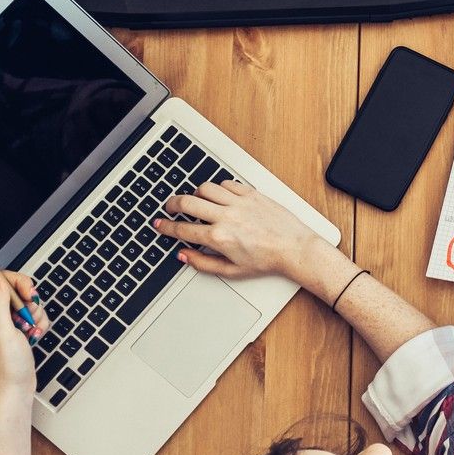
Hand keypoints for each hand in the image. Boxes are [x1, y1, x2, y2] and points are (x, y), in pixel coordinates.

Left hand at [0, 270, 47, 396]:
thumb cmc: (5, 367)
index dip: (18, 283)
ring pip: (28, 303)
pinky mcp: (18, 329)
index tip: (28, 295)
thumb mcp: (2, 331)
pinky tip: (34, 335)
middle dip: (29, 301)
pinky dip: (39, 323)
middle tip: (29, 316)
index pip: (0, 280)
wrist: (15, 390)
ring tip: (30, 331)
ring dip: (36, 315)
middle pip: (17, 289)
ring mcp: (7, 322)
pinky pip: (34, 315)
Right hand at [155, 181, 326, 282]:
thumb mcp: (231, 271)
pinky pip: (226, 183)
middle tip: (170, 208)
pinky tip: (218, 197)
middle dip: (172, 204)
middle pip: (187, 202)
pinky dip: (218, 188)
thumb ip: (203, 263)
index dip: (166, 227)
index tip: (159, 224)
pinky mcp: (251, 194)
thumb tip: (184, 255)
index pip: (182, 229)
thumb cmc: (266, 260)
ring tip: (195, 202)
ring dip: (195, 194)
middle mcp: (227, 217)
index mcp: (219, 238)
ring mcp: (239, 203)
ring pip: (205, 188)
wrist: (293, 248)